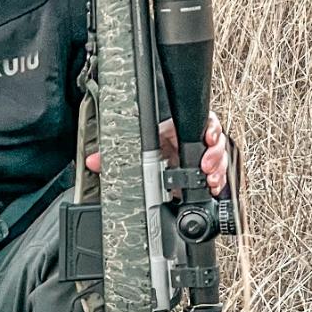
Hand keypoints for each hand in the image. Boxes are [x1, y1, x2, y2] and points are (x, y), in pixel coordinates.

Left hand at [86, 113, 232, 196]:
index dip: (209, 130)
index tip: (208, 138)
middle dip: (215, 154)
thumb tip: (92, 161)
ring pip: (220, 159)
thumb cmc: (149, 150)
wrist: (155, 165)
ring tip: (210, 180)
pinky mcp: (205, 174)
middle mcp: (193, 142)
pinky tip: (213, 189)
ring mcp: (201, 158)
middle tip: (207, 166)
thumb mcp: (135, 148)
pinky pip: (219, 177)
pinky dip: (218, 183)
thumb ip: (115, 152)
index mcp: (178, 130)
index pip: (203, 123)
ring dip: (218, 169)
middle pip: (215, 143)